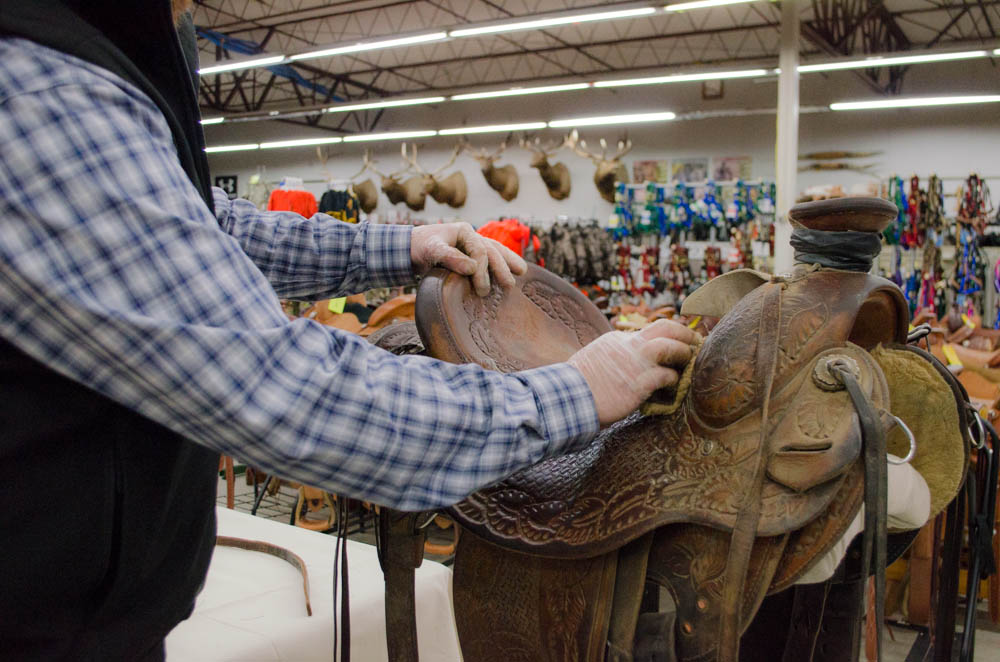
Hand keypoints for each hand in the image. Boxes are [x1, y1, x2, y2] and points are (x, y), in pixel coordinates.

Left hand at [411, 223, 526, 295]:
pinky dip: (502, 264)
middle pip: (493, 250)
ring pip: (496, 251)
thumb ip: (450, 258)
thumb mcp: (432, 250)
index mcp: (465, 231)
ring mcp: (473, 245)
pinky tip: (512, 272)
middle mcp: (472, 236)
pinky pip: (491, 259)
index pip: (480, 250)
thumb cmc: (420, 248)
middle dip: (502, 268)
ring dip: (509, 262)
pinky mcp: (472, 256)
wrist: (410, 249)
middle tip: (508, 285)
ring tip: (522, 273)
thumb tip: (473, 268)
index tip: (481, 287)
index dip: (483, 269)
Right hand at [568, 319, 696, 426]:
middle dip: (684, 332)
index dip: (664, 339)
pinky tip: (674, 384)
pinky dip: (674, 379)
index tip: (674, 346)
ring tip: (690, 360)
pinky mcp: (639, 383)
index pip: (647, 333)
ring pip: (670, 346)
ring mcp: (634, 363)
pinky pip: (667, 376)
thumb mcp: (593, 361)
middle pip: (664, 327)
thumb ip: (610, 359)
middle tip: (695, 341)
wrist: (567, 398)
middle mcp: (627, 345)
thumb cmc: (575, 386)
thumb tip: (618, 367)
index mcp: (616, 340)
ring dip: (684, 352)